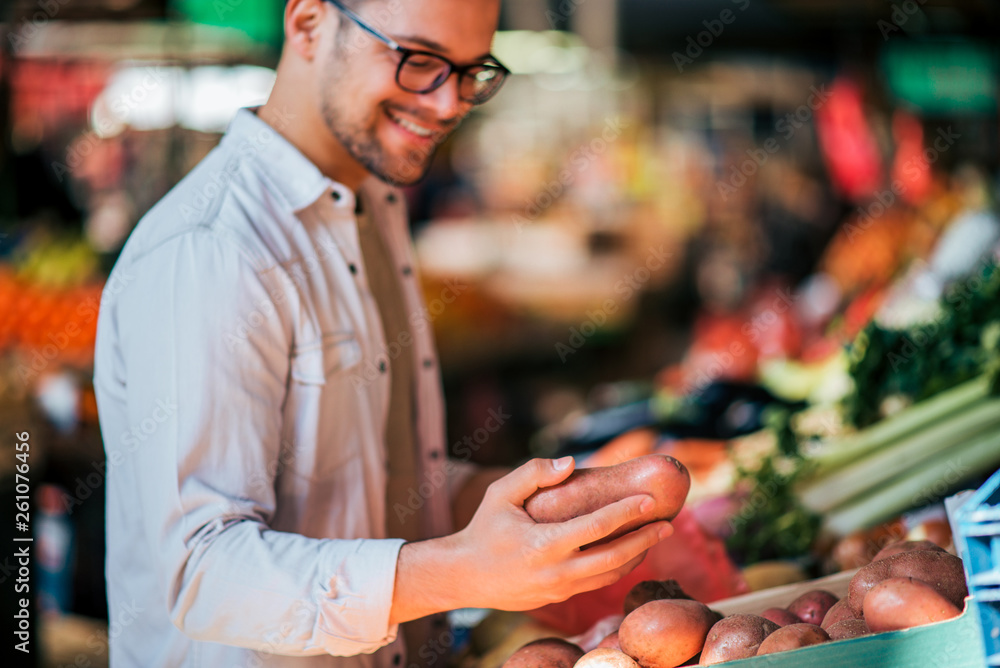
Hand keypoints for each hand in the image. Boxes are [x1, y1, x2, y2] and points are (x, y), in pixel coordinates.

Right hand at [448, 456, 672, 610]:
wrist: (464, 576)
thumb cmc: (483, 528)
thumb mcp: (500, 494)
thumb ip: (535, 473)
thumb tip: (571, 463)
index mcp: (544, 545)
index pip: (596, 527)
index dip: (626, 513)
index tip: (650, 501)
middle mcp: (556, 572)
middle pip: (614, 558)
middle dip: (645, 540)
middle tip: (668, 523)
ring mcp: (559, 589)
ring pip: (610, 576)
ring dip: (636, 556)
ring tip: (655, 536)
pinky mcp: (559, 598)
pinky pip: (597, 583)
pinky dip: (618, 567)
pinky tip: (629, 551)